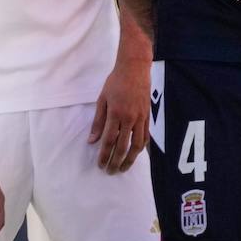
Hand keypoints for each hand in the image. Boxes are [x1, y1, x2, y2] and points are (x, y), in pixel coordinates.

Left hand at [88, 56, 149, 173]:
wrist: (135, 68)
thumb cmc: (115, 81)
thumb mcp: (102, 99)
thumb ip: (98, 121)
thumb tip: (92, 141)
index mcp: (116, 113)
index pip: (109, 140)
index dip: (104, 155)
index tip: (100, 165)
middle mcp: (130, 118)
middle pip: (123, 146)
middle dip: (116, 161)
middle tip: (111, 172)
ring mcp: (141, 117)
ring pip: (137, 144)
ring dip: (131, 159)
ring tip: (124, 168)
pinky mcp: (148, 115)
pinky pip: (146, 135)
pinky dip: (141, 147)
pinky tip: (137, 154)